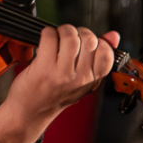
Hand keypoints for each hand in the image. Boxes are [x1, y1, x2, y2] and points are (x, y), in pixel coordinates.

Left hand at [0, 23, 120, 142]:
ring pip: (71, 37)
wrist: (29, 112)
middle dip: (78, 32)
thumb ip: (100, 58)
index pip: (107, 52)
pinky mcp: (44, 68)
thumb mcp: (82, 81)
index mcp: (92, 80)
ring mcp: (62, 73)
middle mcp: (80, 78)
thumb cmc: (54, 94)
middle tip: (68, 37)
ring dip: (63, 30)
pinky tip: (45, 40)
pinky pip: (50, 38)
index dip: (96, 40)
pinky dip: (47, 33)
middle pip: (89, 40)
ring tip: (56, 37)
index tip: (84, 42)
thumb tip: (114, 35)